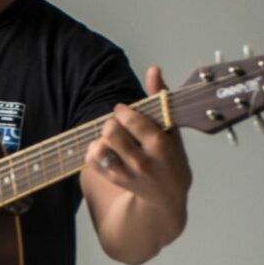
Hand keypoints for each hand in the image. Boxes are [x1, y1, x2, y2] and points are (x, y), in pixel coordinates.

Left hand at [85, 65, 192, 230]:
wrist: (168, 195)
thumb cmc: (171, 158)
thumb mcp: (171, 128)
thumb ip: (160, 97)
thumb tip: (153, 69)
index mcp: (159, 145)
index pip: (131, 120)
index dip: (123, 111)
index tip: (124, 112)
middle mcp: (142, 160)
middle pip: (111, 133)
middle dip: (111, 124)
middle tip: (118, 126)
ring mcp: (127, 173)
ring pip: (99, 149)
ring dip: (100, 139)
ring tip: (111, 139)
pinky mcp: (115, 181)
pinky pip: (92, 162)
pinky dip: (93, 152)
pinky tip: (105, 149)